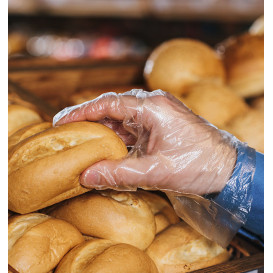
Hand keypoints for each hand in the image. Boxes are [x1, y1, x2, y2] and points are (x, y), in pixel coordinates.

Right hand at [54, 90, 236, 194]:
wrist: (227, 170)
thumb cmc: (199, 166)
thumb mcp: (156, 172)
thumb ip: (118, 174)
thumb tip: (86, 176)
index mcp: (153, 107)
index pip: (109, 103)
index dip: (82, 111)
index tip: (62, 120)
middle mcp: (154, 105)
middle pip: (112, 108)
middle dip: (89, 120)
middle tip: (67, 133)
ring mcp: (157, 115)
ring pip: (121, 119)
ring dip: (103, 131)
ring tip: (81, 142)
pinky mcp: (159, 126)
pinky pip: (132, 128)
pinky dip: (117, 138)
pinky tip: (105, 148)